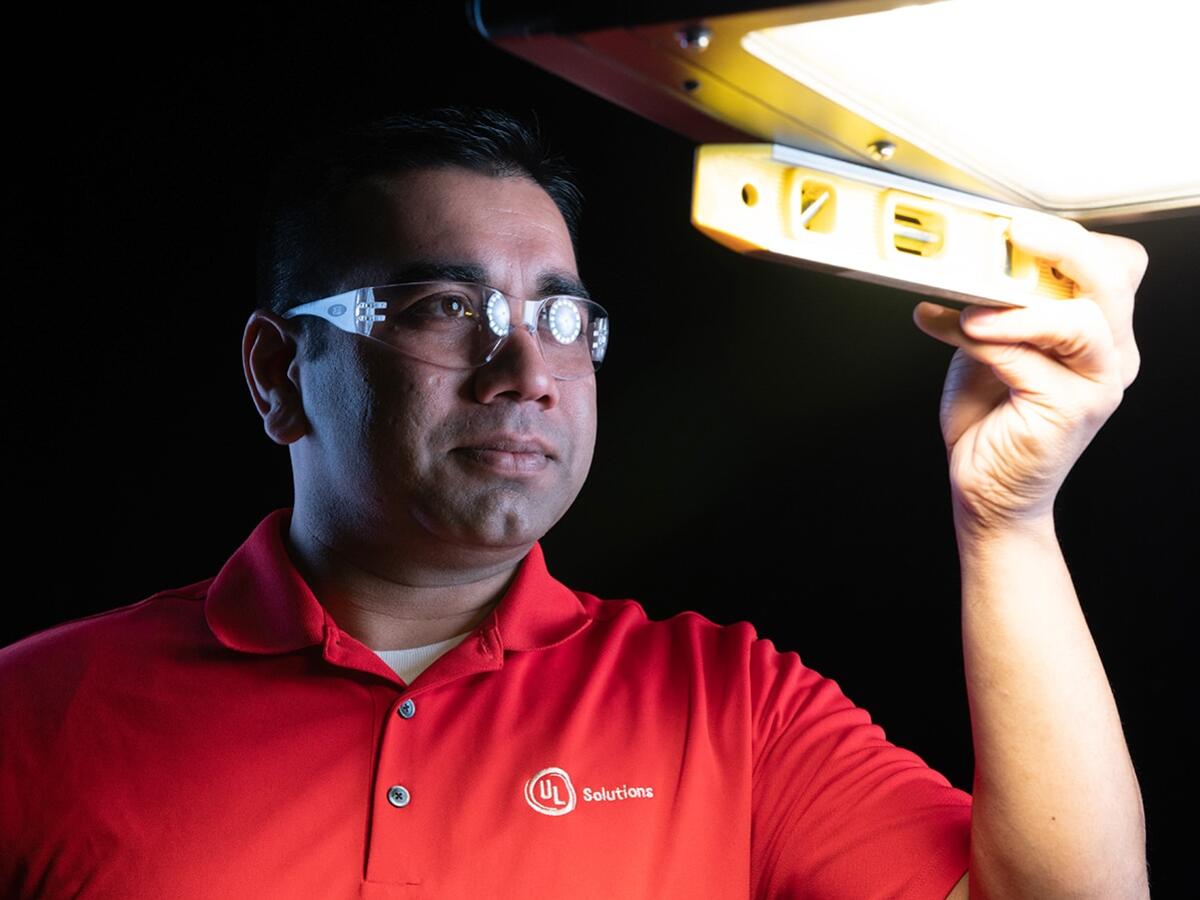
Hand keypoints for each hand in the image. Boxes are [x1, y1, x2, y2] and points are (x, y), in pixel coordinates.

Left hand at [911, 214, 1146, 533]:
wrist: (985, 488)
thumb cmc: (990, 416)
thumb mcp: (989, 342)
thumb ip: (990, 302)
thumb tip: (958, 259)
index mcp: (1099, 327)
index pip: (1110, 261)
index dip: (1067, 236)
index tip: (1014, 223)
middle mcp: (1111, 352)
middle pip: (1112, 276)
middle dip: (1062, 246)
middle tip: (1012, 234)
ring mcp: (1097, 383)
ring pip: (1084, 317)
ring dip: (1019, 303)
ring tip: (971, 305)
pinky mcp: (1070, 411)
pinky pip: (1029, 359)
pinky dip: (986, 339)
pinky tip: (952, 329)